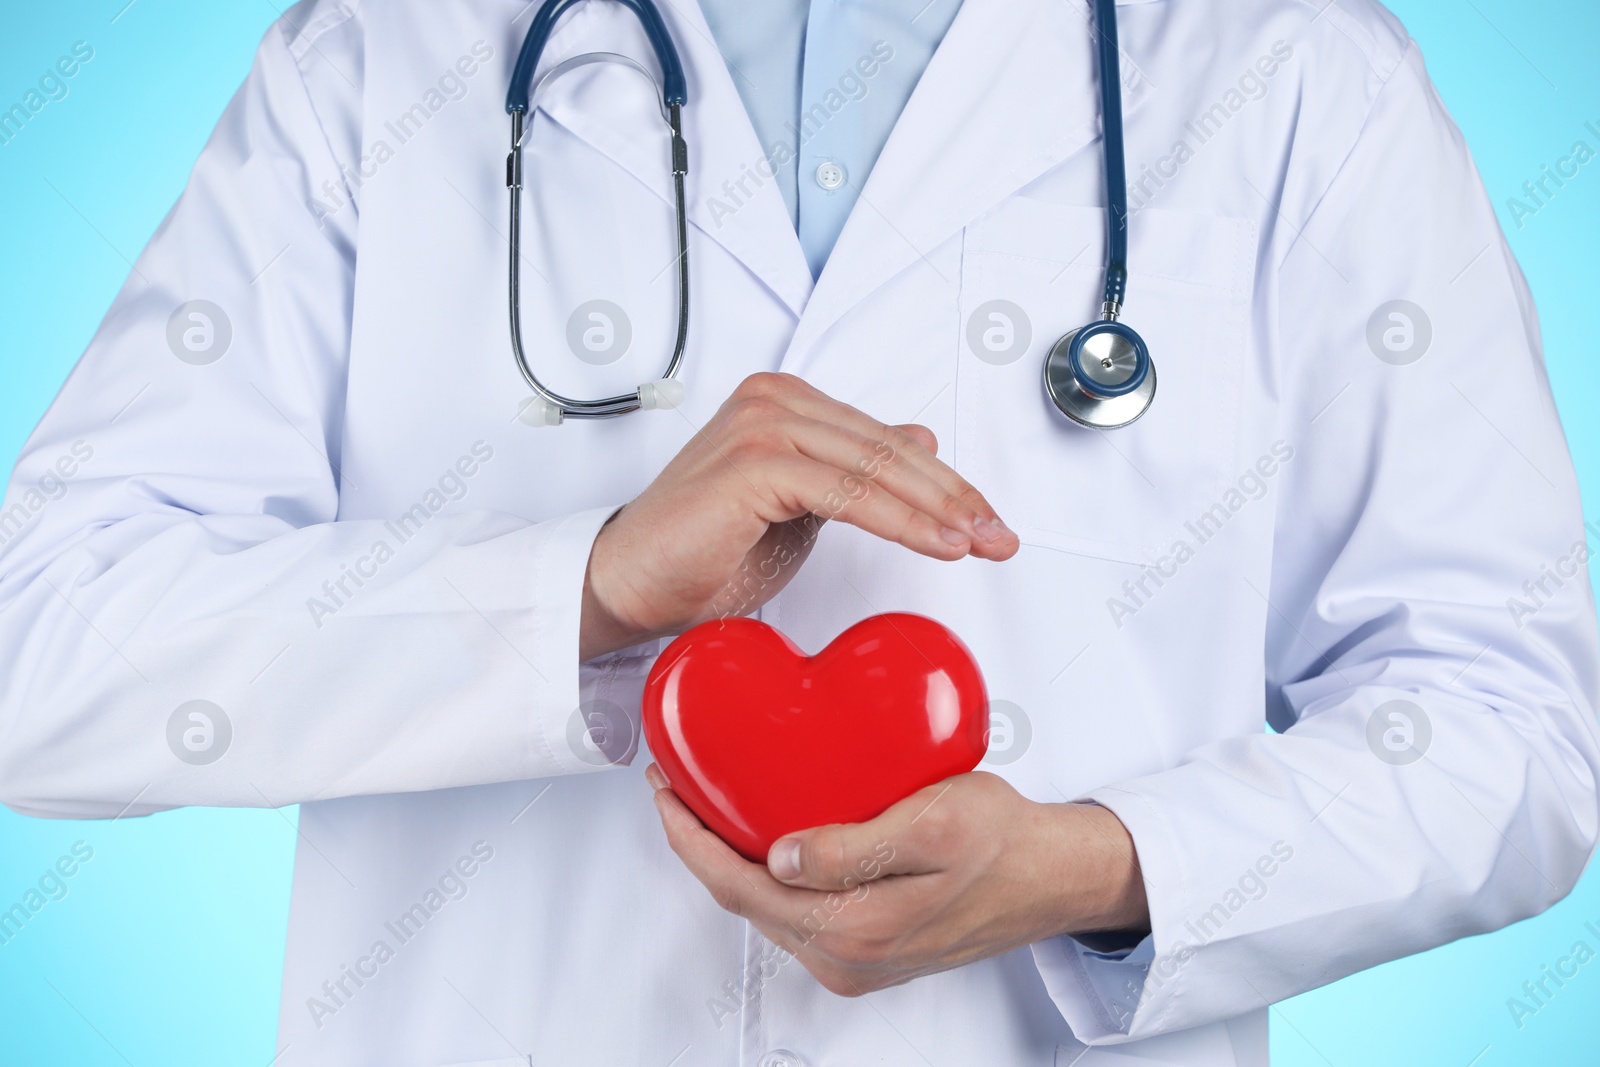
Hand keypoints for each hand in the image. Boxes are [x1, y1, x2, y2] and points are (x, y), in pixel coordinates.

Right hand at [580, 373, 1019, 659]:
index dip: (945, 484)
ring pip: (876, 467)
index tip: (988, 522)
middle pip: (889, 450)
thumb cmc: (703, 552)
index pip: (885, 441)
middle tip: (999, 536)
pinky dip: (900, 521)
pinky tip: (936, 544)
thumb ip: (854, 472)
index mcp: (786, 402)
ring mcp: (762, 424)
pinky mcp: (754, 461)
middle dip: (954, 497)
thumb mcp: (802, 508)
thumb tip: (919, 440)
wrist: (629, 583)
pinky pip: (847, 492)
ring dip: (937, 510)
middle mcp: (775, 400)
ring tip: (977, 544)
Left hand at [645, 766, 1149, 995]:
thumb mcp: (936, 824)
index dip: (691, 838)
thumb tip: (779, 853)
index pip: (739, 886)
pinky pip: (794, 910)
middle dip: (699, 843)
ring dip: (729, 857)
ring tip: (709, 803)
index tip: (666, 790)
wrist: (1054, 878)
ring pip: (765, 907)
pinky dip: (766, 872)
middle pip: (742, 900)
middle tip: (677, 786)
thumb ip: (855, 845)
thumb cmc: (1006, 844)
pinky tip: (763, 834)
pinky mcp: (866, 948)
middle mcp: (846, 958)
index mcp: (854, 930)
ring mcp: (854, 960)